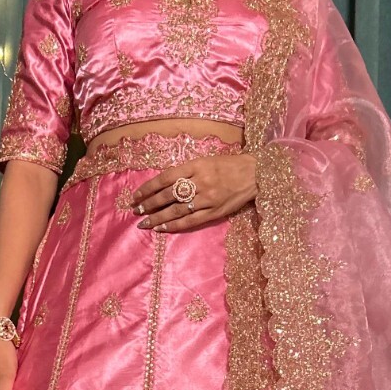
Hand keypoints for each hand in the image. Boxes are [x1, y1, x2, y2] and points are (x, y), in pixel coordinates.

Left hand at [129, 152, 255, 232]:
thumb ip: (186, 171)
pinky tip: (162, 228)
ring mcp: (207, 198)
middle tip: (136, 210)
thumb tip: (163, 184)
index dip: (148, 188)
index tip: (136, 195)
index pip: (165, 178)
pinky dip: (174, 225)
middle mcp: (200, 182)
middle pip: (168, 195)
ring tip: (144, 222)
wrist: (254, 173)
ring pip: (176, 210)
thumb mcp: (205, 161)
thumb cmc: (228, 165)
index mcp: (196, 166)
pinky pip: (190, 221)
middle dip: (149, 204)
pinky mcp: (214, 212)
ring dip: (158, 217)